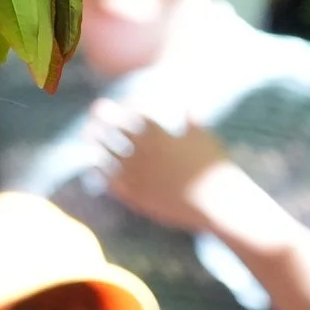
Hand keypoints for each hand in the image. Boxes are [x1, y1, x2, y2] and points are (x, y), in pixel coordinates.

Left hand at [88, 101, 240, 235]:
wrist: (220, 206)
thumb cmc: (215, 169)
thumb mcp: (204, 139)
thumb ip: (192, 120)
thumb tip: (190, 103)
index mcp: (160, 135)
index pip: (132, 111)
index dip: (125, 105)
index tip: (122, 103)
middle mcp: (144, 153)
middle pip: (114, 128)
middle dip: (103, 116)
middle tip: (96, 110)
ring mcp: (138, 175)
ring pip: (106, 152)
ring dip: (96, 141)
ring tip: (89, 134)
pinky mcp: (137, 196)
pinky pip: (110, 181)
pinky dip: (99, 170)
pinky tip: (95, 164)